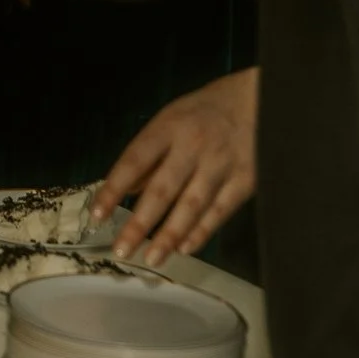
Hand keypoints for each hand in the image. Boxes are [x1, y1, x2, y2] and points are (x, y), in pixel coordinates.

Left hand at [97, 68, 258, 265]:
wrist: (262, 99)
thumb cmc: (207, 110)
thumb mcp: (171, 118)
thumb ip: (150, 153)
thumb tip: (127, 189)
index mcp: (168, 127)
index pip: (134, 161)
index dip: (114, 189)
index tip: (97, 214)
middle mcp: (192, 147)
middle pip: (162, 190)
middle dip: (139, 223)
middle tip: (122, 250)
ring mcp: (220, 165)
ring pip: (191, 206)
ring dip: (169, 236)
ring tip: (151, 258)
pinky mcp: (245, 180)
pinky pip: (219, 211)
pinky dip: (201, 232)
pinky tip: (185, 248)